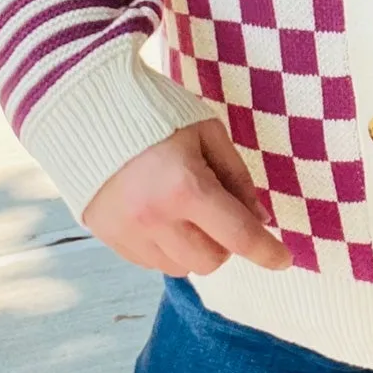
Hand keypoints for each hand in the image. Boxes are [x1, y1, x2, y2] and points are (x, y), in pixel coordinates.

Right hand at [83, 119, 292, 277]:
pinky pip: (151, 262)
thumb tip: (259, 218)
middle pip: (211, 260)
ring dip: (195, 246)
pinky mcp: (108, 237)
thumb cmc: (156, 111)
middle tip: (218, 210)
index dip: (267, 252)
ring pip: (181, 267)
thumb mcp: (208, 132)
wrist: (87, 105)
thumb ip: (237, 177)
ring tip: (185, 209)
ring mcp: (128, 232)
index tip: (284, 260)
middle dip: (225, 241)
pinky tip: (160, 213)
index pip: (238, 235)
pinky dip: (166, 246)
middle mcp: (155, 218)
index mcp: (185, 187)